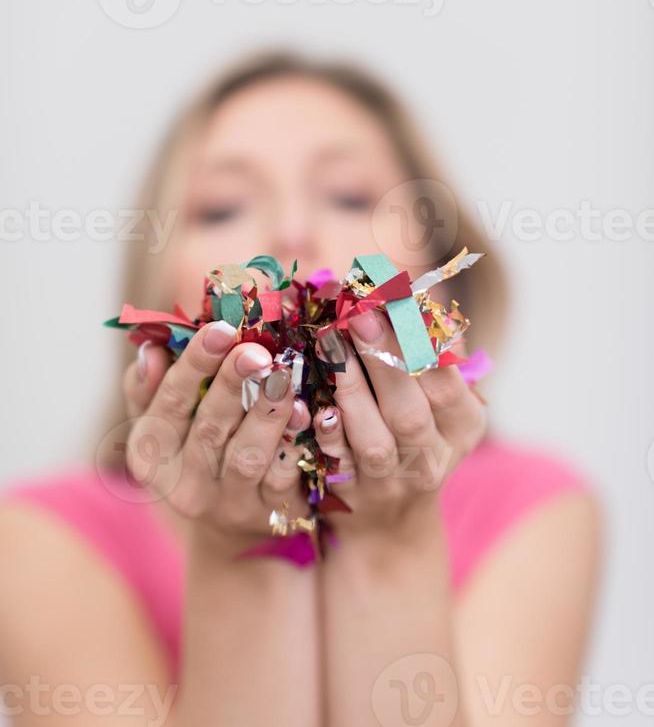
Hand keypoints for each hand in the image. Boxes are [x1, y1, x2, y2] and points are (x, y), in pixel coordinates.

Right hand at [122, 321, 310, 553]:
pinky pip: (284, 477)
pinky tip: (308, 412)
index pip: (169, 403)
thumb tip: (151, 350)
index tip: (219, 328)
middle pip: (209, 429)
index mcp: (151, 453)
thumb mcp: (163, 421)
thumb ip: (149, 385)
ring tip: (284, 375)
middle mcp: (185, 485)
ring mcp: (229, 504)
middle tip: (254, 350)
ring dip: (267, 412)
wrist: (230, 526)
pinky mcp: (270, 514)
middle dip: (232, 384)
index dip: (194, 364)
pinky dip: (294, 444)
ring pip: (247, 455)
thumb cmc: (194, 448)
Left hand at [314, 309, 485, 543]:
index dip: (422, 343)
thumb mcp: (436, 398)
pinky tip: (310, 399)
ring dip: (350, 388)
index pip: (447, 384)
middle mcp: (432, 459)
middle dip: (385, 359)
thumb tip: (419, 294)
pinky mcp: (350, 498)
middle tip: (361, 311)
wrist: (389, 521)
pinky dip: (323, 432)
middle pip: (410, 412)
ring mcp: (390, 483)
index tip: (398, 298)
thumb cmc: (412, 434)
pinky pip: (335, 465)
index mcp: (463, 426)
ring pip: (373, 440)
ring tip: (329, 341)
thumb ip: (430, 353)